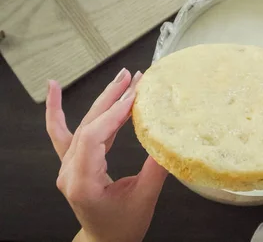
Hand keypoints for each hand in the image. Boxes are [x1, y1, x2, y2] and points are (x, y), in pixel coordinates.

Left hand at [45, 69, 167, 241]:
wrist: (106, 241)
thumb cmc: (124, 226)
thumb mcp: (144, 198)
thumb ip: (155, 168)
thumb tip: (169, 138)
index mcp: (84, 183)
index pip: (94, 137)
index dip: (115, 113)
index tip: (136, 95)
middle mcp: (70, 172)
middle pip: (88, 125)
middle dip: (111, 98)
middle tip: (132, 77)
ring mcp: (67, 167)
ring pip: (81, 125)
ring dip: (101, 100)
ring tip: (121, 78)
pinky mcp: (72, 163)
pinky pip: (61, 133)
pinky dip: (56, 111)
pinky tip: (53, 89)